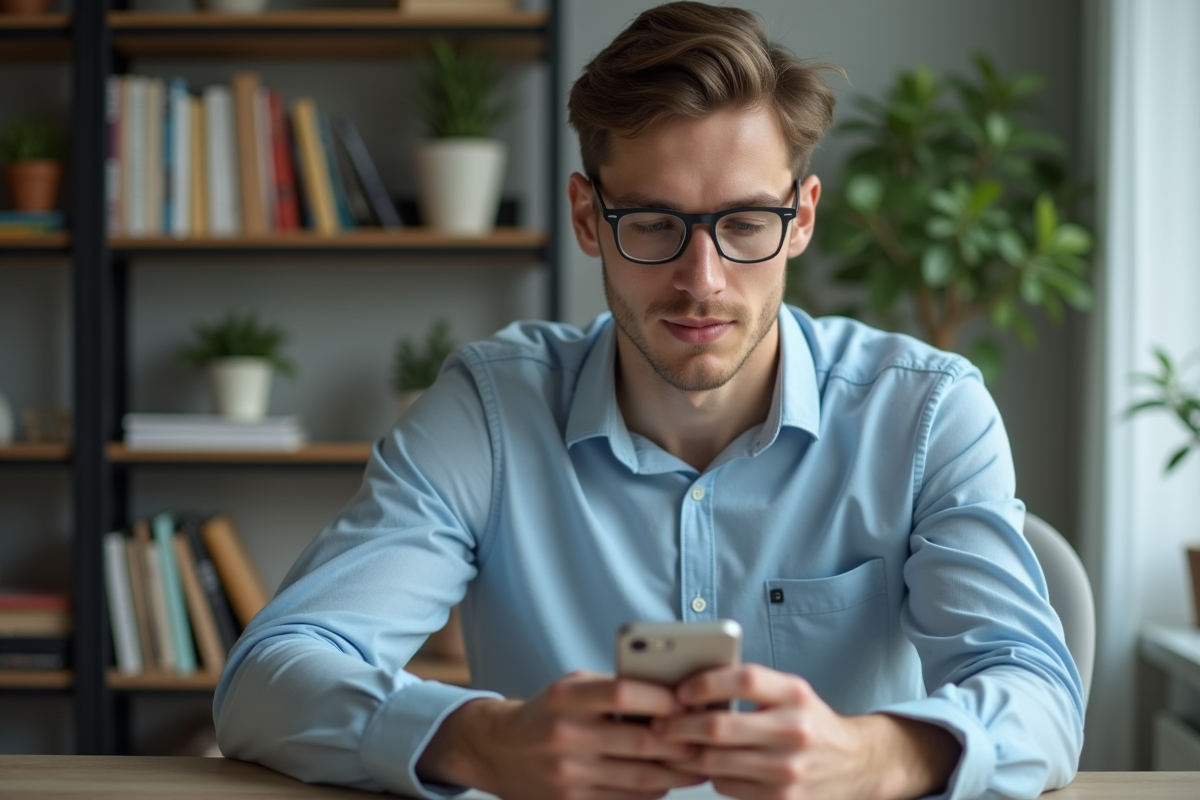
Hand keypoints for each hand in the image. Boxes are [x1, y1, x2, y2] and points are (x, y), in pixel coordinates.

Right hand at [417, 670, 706, 799]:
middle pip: (639, 742)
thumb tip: (672, 696)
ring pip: (639, 777)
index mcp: (566, 698)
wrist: (498, 750)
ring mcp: (568, 774)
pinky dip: (653, 791)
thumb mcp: (571, 687)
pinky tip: (668, 781)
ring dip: (676, 772)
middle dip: (680, 742)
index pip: (622, 694)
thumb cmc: (548, 712)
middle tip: (710, 738)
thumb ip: (613, 689)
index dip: (661, 699)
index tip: (690, 702)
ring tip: (700, 763)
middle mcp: (565, 736)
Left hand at [655, 664, 960, 799]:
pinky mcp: (782, 799)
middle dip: (679, 726)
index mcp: (794, 693)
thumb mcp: (789, 692)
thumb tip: (689, 688)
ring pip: (716, 762)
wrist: (855, 764)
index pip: (743, 679)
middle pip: (720, 728)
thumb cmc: (809, 720)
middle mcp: (794, 729)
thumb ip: (749, 686)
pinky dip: (711, 775)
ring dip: (686, 754)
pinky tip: (705, 764)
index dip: (705, 683)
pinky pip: (727, 786)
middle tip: (658, 723)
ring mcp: (789, 769)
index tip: (679, 690)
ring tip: (670, 744)